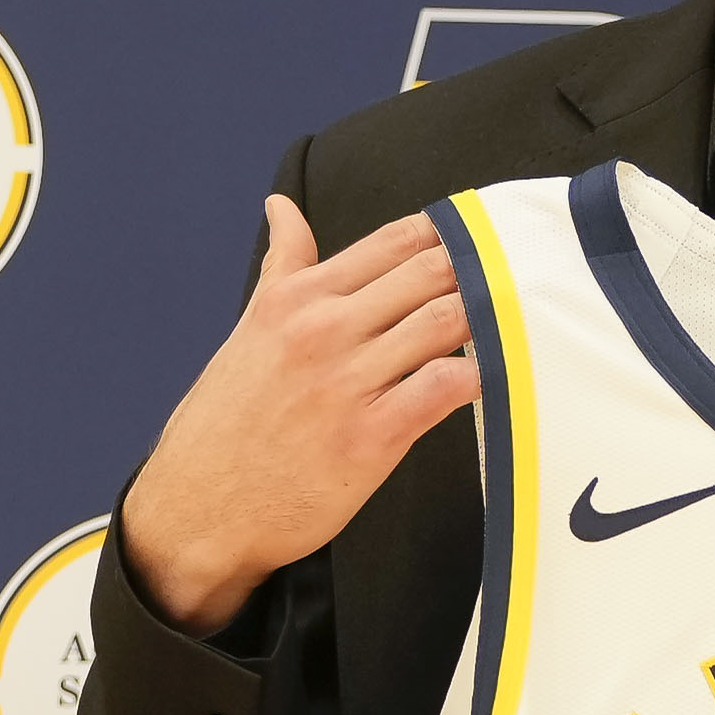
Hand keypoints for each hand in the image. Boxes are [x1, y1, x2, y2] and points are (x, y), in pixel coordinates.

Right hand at [115, 197, 476, 633]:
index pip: (393, 240)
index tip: (481, 237)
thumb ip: (283, 266)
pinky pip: (444, 387)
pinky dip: (477, 376)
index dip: (448, 232)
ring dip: (486, 318)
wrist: (199, 508)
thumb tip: (283, 206)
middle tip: (515, 279)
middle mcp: (323, 328)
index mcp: (296, 297)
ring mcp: (348, 381)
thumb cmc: (225, 421)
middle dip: (477, 270)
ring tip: (512, 325)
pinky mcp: (371, 435)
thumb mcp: (248, 327)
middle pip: (429, 273)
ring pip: (444, 321)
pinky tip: (491, 378)